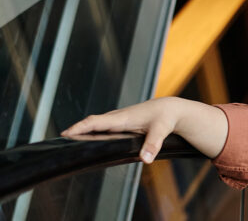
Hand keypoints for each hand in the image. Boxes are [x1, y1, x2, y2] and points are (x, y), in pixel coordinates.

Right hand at [61, 97, 222, 162]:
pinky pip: (100, 127)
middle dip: (75, 131)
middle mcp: (116, 117)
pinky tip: (84, 141)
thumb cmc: (165, 118)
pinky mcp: (119, 123)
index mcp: (122, 118)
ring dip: (81, 131)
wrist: (170, 109)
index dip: (80, 127)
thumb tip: (146, 159)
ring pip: (94, 125)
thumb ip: (153, 144)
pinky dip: (90, 131)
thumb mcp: (161, 130)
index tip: (65, 133)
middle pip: (90, 123)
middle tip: (58, 143)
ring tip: (65, 143)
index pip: (95, 121)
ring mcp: (116, 120)